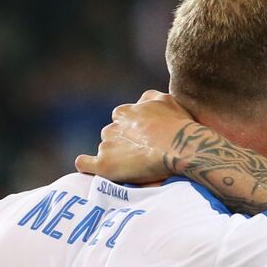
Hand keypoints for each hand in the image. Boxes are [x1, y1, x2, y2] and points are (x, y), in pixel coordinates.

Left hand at [75, 90, 194, 182]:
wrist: (182, 147)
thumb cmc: (178, 125)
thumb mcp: (166, 100)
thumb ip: (149, 98)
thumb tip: (141, 101)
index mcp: (124, 113)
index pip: (121, 120)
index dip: (133, 130)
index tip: (145, 138)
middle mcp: (112, 127)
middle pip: (112, 135)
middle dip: (124, 142)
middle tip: (143, 153)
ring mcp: (106, 146)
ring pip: (105, 149)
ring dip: (115, 155)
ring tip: (136, 166)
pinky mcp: (104, 165)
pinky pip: (84, 164)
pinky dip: (87, 165)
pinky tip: (94, 167)